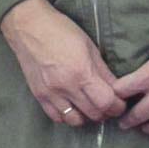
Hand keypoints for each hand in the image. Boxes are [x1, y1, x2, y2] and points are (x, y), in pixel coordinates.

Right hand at [1, 0, 126, 129]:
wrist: (28, 26)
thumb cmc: (61, 31)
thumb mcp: (89, 47)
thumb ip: (103, 72)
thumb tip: (116, 89)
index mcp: (81, 72)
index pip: (107, 102)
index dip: (118, 106)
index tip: (120, 102)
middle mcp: (65, 87)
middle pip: (94, 114)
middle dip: (105, 111)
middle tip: (107, 103)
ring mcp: (50, 93)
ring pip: (75, 121)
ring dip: (86, 116)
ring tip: (88, 105)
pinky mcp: (38, 95)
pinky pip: (56, 117)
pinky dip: (67, 115)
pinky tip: (71, 104)